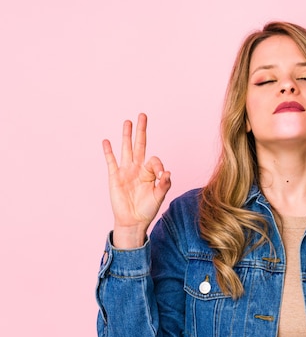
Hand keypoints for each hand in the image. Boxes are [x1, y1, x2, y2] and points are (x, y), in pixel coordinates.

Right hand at [102, 113, 170, 247]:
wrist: (133, 221)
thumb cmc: (147, 209)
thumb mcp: (159, 197)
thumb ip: (164, 185)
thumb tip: (167, 173)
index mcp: (149, 172)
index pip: (154, 160)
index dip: (159, 165)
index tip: (162, 176)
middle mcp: (138, 168)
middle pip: (139, 145)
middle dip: (141, 131)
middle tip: (142, 115)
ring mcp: (126, 171)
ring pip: (126, 149)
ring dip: (126, 135)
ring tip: (127, 122)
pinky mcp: (115, 177)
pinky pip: (111, 162)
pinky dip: (109, 152)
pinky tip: (107, 141)